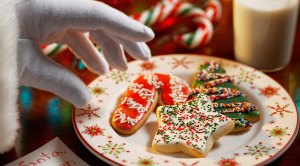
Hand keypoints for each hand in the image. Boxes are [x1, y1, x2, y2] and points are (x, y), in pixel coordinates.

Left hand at [15, 0, 153, 106]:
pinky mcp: (43, 17)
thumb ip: (59, 82)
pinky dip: (85, 47)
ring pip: (86, 25)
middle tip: (142, 59)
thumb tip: (88, 101)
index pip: (97, 14)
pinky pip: (72, 30)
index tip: (148, 38)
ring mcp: (48, 9)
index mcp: (47, 5)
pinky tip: (95, 65)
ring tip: (119, 67)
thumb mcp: (23, 67)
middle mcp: (52, 2)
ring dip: (104, 45)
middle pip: (97, 18)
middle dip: (121, 39)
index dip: (125, 28)